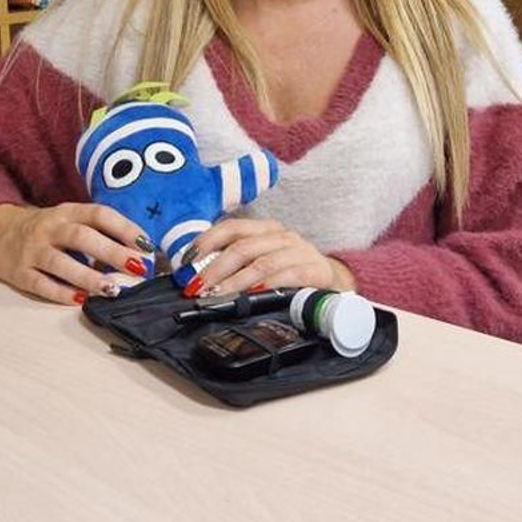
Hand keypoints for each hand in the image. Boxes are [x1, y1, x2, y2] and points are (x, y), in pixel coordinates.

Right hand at [0, 202, 153, 304]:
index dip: (124, 228)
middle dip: (112, 252)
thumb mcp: (67, 220)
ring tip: (113, 289)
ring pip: (61, 263)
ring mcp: (32, 250)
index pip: (99, 214)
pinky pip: (41, 284)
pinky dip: (61, 293)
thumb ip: (96, 233)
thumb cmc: (44, 229)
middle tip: (138, 267)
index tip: (146, 245)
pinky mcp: (19, 272)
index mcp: (66, 212)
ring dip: (89, 277)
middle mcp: (49, 228)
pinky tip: (81, 299)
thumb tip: (137, 254)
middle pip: (83, 237)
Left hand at [184, 218, 355, 297]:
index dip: (207, 242)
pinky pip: (288, 275)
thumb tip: (198, 276)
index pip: (232, 227)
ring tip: (219, 293)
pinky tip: (253, 293)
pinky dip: (268, 284)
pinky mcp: (314, 270)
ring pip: (262, 262)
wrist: (334, 283)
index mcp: (266, 229)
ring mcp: (299, 251)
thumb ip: (237, 264)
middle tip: (198, 285)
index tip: (187, 260)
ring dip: (236, 280)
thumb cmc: (292, 272)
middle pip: (243, 246)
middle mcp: (282, 236)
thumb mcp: (264, 262)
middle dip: (216, 266)